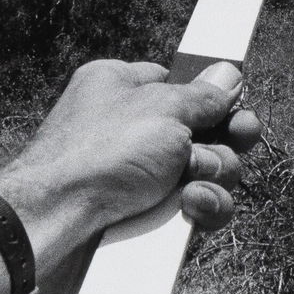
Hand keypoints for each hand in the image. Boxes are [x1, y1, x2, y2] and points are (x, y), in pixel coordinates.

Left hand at [0, 60, 262, 264]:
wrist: (56, 218)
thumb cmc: (97, 151)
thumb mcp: (162, 108)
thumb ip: (204, 95)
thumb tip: (228, 75)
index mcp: (122, 87)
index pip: (180, 86)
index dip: (212, 101)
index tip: (237, 111)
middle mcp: (129, 128)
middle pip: (201, 132)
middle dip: (222, 143)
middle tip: (235, 140)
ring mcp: (135, 174)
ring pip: (202, 175)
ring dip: (214, 177)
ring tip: (194, 182)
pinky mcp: (141, 214)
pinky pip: (190, 209)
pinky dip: (200, 208)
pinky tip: (191, 207)